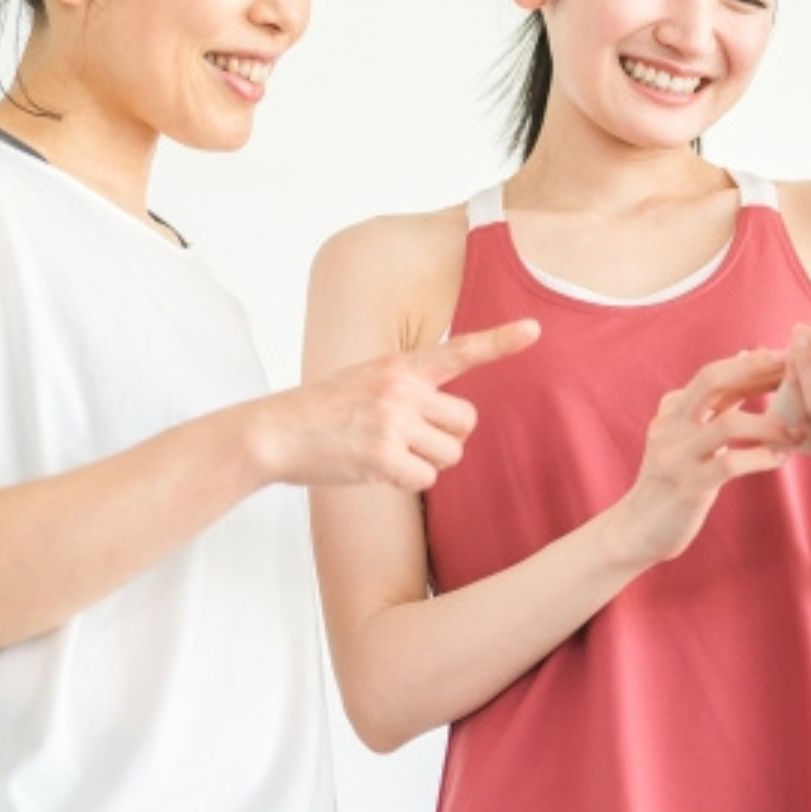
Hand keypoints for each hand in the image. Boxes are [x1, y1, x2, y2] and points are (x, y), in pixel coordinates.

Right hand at [259, 319, 540, 490]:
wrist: (274, 432)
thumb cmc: (325, 410)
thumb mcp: (369, 379)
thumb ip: (410, 387)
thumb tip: (454, 420)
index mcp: (401, 366)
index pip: (460, 351)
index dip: (501, 341)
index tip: (535, 329)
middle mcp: (401, 389)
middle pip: (467, 422)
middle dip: (448, 438)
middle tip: (412, 440)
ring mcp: (392, 422)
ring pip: (450, 455)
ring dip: (426, 463)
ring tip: (387, 452)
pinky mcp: (381, 457)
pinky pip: (424, 479)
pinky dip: (405, 482)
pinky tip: (375, 469)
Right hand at [609, 349, 800, 565]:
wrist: (636, 529)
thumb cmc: (672, 480)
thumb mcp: (686, 434)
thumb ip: (713, 401)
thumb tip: (744, 356)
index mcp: (673, 410)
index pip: (715, 374)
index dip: (753, 363)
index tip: (788, 358)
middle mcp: (671, 425)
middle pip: (711, 380)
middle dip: (755, 369)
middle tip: (794, 369)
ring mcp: (677, 455)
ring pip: (727, 423)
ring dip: (769, 424)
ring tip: (797, 431)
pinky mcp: (688, 487)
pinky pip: (729, 465)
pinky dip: (760, 458)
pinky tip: (779, 459)